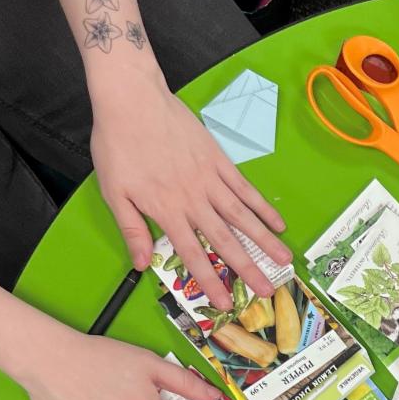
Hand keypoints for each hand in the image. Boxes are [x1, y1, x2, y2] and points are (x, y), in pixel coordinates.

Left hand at [91, 75, 291, 310]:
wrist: (132, 97)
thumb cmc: (118, 144)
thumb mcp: (113, 191)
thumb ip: (131, 229)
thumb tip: (140, 264)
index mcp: (167, 211)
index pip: (193, 254)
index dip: (210, 281)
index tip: (226, 302)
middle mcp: (194, 200)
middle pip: (226, 241)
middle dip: (248, 268)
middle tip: (268, 289)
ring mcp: (210, 180)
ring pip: (242, 217)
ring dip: (265, 241)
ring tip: (285, 260)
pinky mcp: (219, 161)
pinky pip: (245, 189)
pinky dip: (263, 207)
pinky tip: (278, 223)